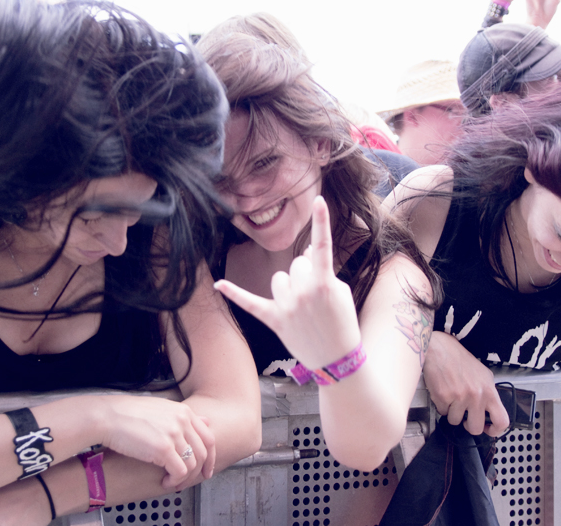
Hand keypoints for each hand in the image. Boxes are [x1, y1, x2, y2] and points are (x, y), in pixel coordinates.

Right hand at [99, 395, 214, 489]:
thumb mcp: (161, 409)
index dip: (209, 457)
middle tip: (189, 481)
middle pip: (203, 452)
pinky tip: (165, 482)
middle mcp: (183, 421)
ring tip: (171, 482)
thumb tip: (206, 422)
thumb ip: (183, 418)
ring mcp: (174, 434)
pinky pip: (179, 471)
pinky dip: (175, 481)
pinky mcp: (163, 448)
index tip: (205, 468)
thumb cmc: (128, 414)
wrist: (108, 417)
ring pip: (192, 464)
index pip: (208, 437)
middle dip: (199, 471)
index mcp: (184, 411)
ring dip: (183, 478)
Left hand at [215, 196, 360, 369]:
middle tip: (317, 297)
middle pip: (297, 265)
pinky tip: (218, 285)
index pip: (322, 246)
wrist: (338, 359)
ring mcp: (287, 307)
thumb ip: (323, 271)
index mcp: (324, 283)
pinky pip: (251, 303)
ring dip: (288, 288)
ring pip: (278, 279)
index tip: (318, 200)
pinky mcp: (274, 320)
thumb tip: (304, 257)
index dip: (322, 222)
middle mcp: (303, 293)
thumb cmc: (342, 323)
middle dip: (306, 275)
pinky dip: (234, 294)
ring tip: (302, 307)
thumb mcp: (341, 293)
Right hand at [423, 331, 508, 436]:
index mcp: (489, 391)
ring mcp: (459, 398)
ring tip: (452, 398)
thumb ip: (488, 393)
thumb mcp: (483, 375)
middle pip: (476, 428)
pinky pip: (442, 412)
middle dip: (468, 425)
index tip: (489, 430)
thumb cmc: (460, 360)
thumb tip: (490, 411)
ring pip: (455, 421)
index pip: (502, 420)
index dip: (495, 431)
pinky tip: (443, 392)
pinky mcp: (443, 397)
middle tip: (465, 417)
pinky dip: (441, 405)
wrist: (440, 349)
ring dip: (452, 413)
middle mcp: (476, 396)